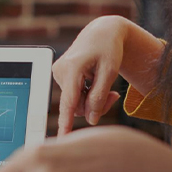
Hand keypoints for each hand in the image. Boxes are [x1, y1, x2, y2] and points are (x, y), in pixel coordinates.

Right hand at [53, 16, 129, 134]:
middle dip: (95, 106)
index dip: (66, 123)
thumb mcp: (110, 72)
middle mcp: (60, 71)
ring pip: (76, 103)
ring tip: (107, 87)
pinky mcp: (60, 76)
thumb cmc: (109, 49)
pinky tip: (95, 82)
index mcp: (71, 68)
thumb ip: (100, 96)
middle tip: (113, 96)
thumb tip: (91, 119)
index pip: (69, 102)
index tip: (62, 139)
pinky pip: (74, 96)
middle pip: (76, 106)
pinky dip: (87, 94)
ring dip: (93, 100)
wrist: (102, 32)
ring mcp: (58, 74)